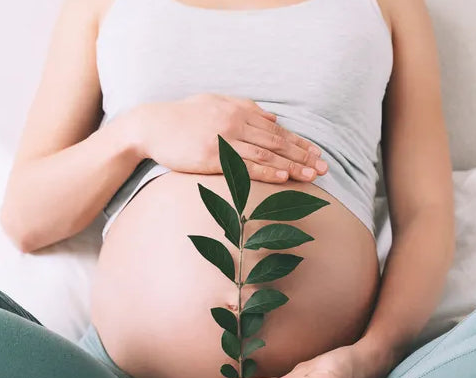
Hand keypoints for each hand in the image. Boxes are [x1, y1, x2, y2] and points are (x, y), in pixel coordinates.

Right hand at [128, 93, 328, 182]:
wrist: (151, 125)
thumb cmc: (182, 116)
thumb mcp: (215, 103)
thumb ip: (245, 108)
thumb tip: (273, 118)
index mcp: (238, 110)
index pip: (276, 130)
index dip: (299, 142)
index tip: (317, 153)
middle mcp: (235, 123)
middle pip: (276, 142)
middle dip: (303, 156)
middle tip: (324, 168)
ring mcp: (224, 139)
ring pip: (266, 154)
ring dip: (291, 165)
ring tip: (311, 176)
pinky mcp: (212, 155)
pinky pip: (244, 165)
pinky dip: (266, 171)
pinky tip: (282, 177)